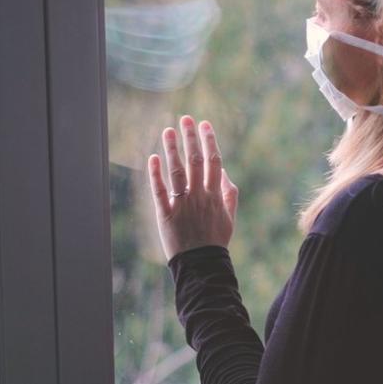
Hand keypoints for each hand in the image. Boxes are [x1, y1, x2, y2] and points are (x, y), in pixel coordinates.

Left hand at [147, 115, 238, 260]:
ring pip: (177, 172)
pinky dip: (156, 174)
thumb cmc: (215, 240)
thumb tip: (223, 171)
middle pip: (195, 161)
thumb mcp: (229, 217)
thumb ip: (229, 193)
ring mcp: (182, 205)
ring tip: (167, 130)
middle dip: (190, 138)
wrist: (201, 265)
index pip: (213, 162)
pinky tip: (152, 157)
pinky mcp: (166, 215)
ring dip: (172, 149)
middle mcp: (199, 196)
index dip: (209, 141)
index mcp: (215, 195)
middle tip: (185, 118)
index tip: (205, 124)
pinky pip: (160, 191)